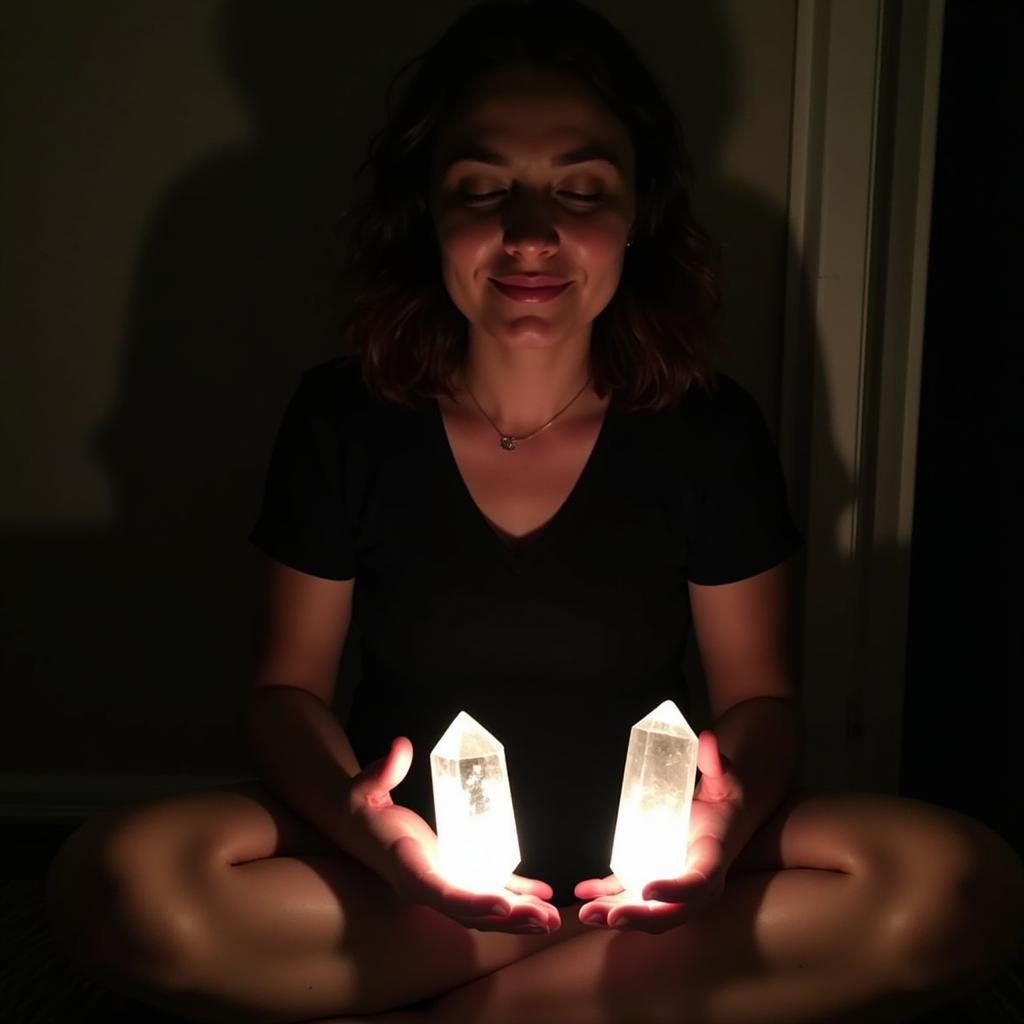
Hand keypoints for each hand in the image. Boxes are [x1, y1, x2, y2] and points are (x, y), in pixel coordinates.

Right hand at [347, 736, 559, 933]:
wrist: (356, 826)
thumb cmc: (362, 807)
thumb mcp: (366, 786)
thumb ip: (384, 770)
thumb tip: (401, 746)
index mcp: (406, 867)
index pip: (439, 892)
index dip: (472, 901)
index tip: (504, 904)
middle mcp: (426, 886)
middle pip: (469, 912)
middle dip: (509, 919)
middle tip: (546, 920)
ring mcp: (441, 884)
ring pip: (482, 909)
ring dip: (518, 915)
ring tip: (551, 918)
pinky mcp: (452, 874)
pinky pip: (486, 889)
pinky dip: (515, 893)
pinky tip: (541, 893)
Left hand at [575, 729, 739, 933]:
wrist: (722, 820)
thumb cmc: (725, 801)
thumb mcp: (726, 780)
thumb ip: (716, 763)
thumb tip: (706, 738)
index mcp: (712, 861)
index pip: (696, 883)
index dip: (674, 891)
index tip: (647, 889)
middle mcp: (694, 886)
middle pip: (669, 912)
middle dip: (638, 917)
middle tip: (609, 915)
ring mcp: (671, 888)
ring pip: (646, 912)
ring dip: (615, 915)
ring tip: (586, 913)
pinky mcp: (652, 881)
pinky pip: (628, 894)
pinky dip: (605, 895)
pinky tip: (582, 891)